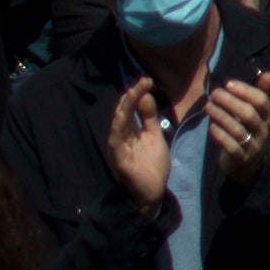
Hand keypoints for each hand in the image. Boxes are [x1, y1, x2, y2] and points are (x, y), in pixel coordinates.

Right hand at [106, 77, 171, 202]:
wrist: (155, 190)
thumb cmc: (153, 163)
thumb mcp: (154, 135)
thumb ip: (149, 117)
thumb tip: (145, 94)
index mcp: (131, 130)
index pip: (131, 107)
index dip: (137, 93)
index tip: (147, 80)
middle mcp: (123, 136)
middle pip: (123, 112)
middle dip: (131, 96)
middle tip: (142, 82)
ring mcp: (119, 147)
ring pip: (118, 124)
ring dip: (124, 107)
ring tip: (131, 93)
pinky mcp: (119, 158)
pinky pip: (115, 141)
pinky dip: (117, 127)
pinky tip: (121, 116)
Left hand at [205, 66, 269, 180]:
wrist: (248, 163)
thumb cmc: (249, 130)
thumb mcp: (256, 113)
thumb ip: (260, 93)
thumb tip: (268, 73)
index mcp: (267, 116)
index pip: (261, 101)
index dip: (245, 91)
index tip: (228, 83)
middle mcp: (263, 130)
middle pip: (249, 114)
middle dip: (231, 102)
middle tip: (214, 93)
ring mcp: (253, 145)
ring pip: (238, 130)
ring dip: (221, 116)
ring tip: (207, 106)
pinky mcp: (241, 158)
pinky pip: (231, 147)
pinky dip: (221, 136)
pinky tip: (211, 127)